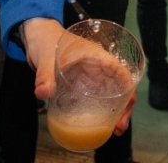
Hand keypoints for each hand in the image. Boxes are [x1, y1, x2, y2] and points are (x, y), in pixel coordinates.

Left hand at [23, 19, 136, 135]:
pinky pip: (98, 98)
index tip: (129, 104)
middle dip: (125, 106)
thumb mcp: (45, 59)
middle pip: (120, 86)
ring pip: (112, 94)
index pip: (120, 70)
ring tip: (116, 130)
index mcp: (95, 56)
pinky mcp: (83, 84)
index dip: (128, 87)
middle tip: (120, 126)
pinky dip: (104, 111)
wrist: (38, 38)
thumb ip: (44, 77)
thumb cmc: (46, 40)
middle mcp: (97, 67)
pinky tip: (101, 124)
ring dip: (117, 111)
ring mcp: (91, 77)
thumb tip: (42, 94)